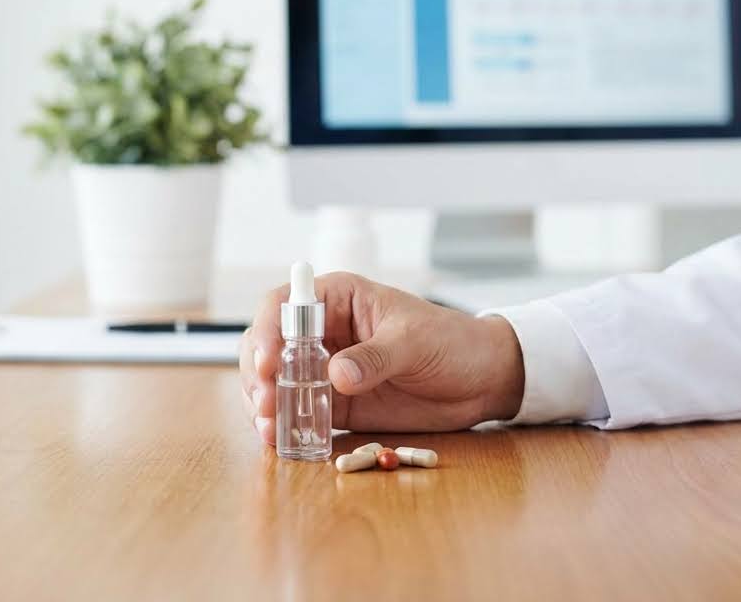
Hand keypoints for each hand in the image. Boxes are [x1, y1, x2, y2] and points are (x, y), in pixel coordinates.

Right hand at [239, 271, 524, 444]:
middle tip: (265, 403)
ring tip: (270, 429)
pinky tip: (282, 441)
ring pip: (277, 383)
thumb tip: (336, 374)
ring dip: (266, 404)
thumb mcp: (414, 342)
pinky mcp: (336, 403)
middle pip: (270, 347)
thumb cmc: (451, 342)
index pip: (284, 305)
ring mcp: (325, 369)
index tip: (268, 363)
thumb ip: (375, 357)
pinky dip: (286, 427)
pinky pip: (300, 413)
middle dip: (260, 375)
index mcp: (337, 299)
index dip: (267, 331)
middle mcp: (322, 332)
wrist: (481, 380)